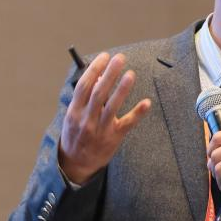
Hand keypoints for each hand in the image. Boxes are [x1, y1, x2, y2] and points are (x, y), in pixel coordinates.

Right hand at [58, 52, 151, 183]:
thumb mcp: (74, 116)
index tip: (104, 56)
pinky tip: (147, 102)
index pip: (84, 86)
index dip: (94, 70)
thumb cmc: (76, 134)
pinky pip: (127, 124)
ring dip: (122, 89)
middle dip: (109, 74)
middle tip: (120, 58)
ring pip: (112, 106)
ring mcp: (100, 129)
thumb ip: (85, 98)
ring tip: (131, 74)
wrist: (76, 164)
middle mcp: (86, 119)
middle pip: (98, 93)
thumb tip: (98, 77)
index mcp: (74, 112)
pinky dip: (137, 113)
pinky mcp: (114, 138)